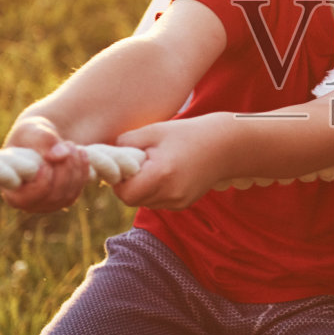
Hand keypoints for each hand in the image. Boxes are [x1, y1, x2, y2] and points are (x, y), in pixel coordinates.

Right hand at [1, 117, 91, 212]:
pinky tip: (81, 152)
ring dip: (75, 168)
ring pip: (67, 196)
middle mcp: (27, 203)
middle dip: (64, 169)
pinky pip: (76, 192)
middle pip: (52, 197)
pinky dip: (82, 171)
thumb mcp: (31, 130)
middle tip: (67, 144)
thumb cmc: (30, 135)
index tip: (49, 159)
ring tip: (71, 145)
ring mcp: (46, 204)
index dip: (42, 181)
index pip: (27, 198)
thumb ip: (42, 139)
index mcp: (10, 189)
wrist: (41, 139)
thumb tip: (61, 155)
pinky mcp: (63, 200)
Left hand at [110, 116, 231, 209]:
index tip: (126, 163)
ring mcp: (178, 202)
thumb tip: (108, 154)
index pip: (124, 193)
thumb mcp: (154, 131)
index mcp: (161, 175)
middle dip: (129, 184)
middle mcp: (170, 194)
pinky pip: (158, 201)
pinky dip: (156, 190)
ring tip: (157, 165)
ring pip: (144, 202)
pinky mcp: (183, 204)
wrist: (225, 145)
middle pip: (132, 200)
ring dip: (142, 187)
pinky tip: (169, 172)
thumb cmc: (188, 134)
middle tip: (140, 163)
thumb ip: (126, 142)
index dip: (119, 179)